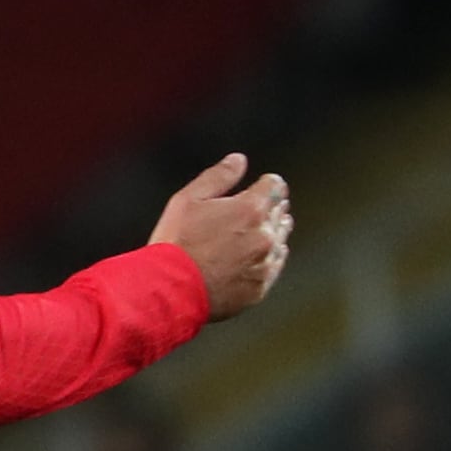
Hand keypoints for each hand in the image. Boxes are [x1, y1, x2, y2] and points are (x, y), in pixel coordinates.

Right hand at [149, 152, 291, 320]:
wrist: (169, 289)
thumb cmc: (175, 244)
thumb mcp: (188, 199)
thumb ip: (218, 177)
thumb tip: (239, 160)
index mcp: (250, 209)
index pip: (275, 186)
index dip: (267, 183)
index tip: (262, 185)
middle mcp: (264, 235)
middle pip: (280, 212)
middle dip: (270, 207)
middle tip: (255, 210)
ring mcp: (264, 263)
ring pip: (281, 239)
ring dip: (272, 232)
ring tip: (255, 233)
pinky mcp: (260, 287)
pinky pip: (274, 267)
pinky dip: (268, 259)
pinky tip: (254, 257)